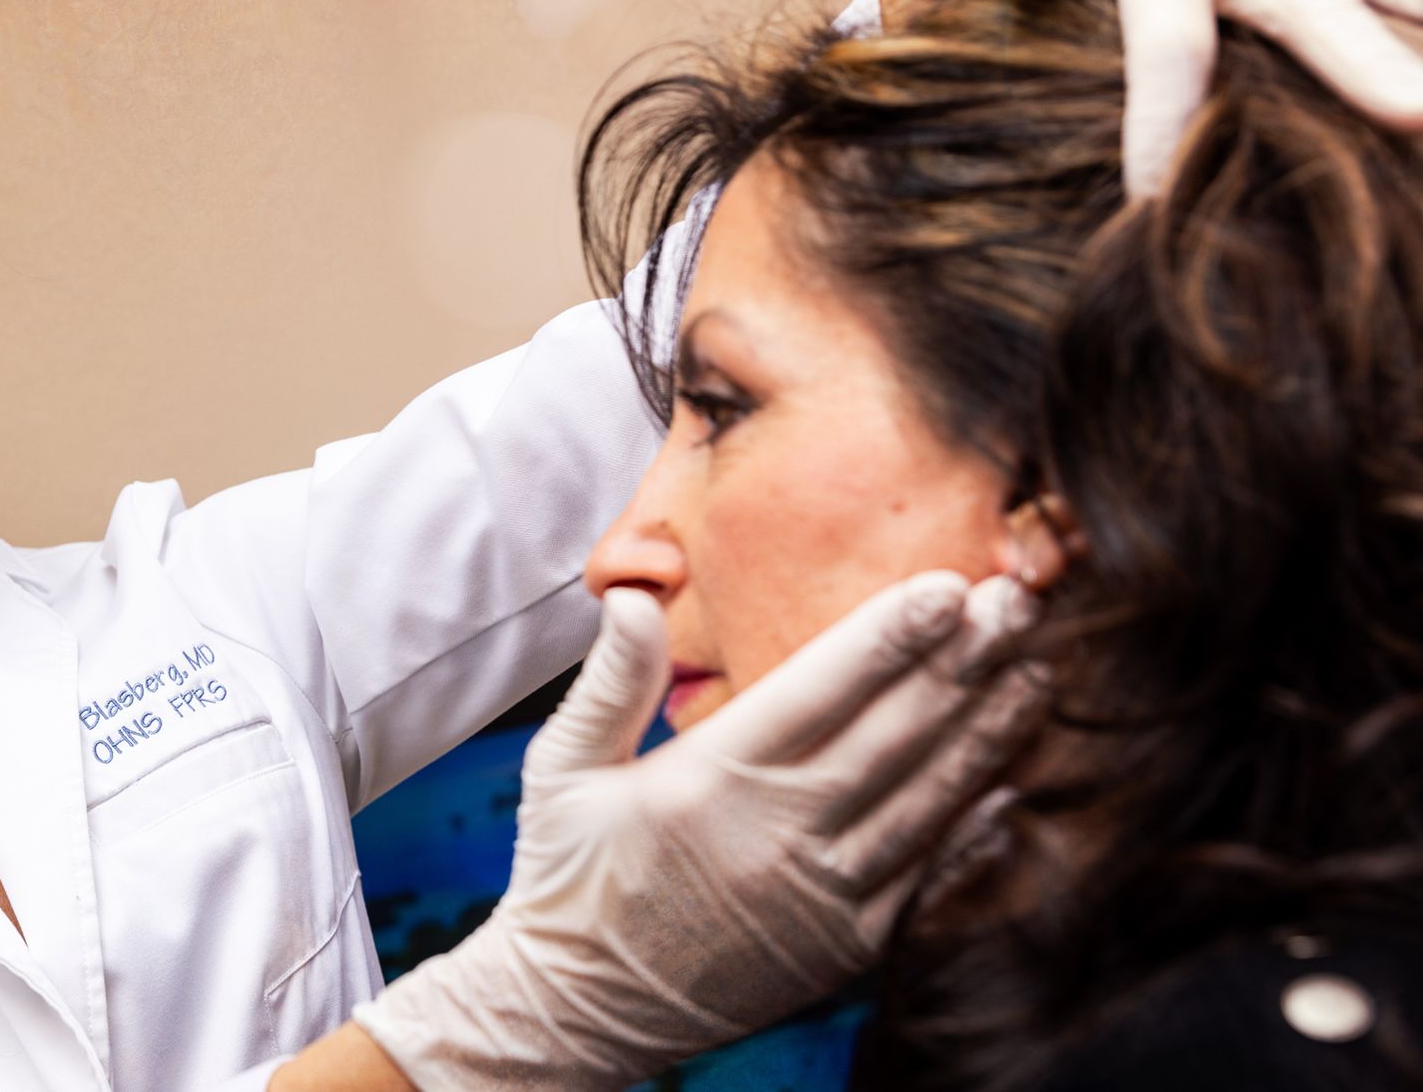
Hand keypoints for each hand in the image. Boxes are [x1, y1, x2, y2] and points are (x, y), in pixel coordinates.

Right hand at [352, 575, 1044, 1089]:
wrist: (578, 1011)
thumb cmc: (568, 876)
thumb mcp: (561, 769)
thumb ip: (609, 681)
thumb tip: (638, 597)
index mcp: (708, 781)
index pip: (820, 689)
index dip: (891, 636)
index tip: (948, 585)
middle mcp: (776, 836)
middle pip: (894, 734)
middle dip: (964, 663)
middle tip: (1020, 603)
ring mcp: (821, 897)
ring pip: (928, 801)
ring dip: (988, 734)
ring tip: (1036, 673)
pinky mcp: (845, 947)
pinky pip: (928, 879)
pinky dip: (976, 830)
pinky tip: (1013, 784)